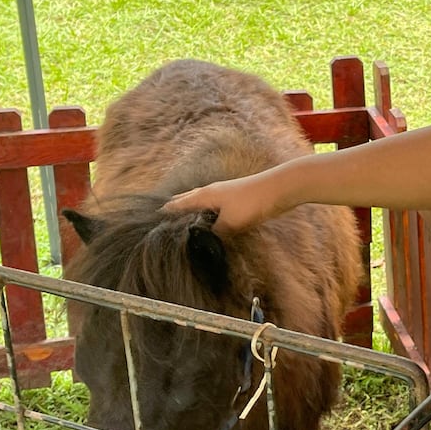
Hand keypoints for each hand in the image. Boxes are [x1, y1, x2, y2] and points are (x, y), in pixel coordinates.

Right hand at [162, 174, 277, 233]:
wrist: (279, 188)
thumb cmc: (252, 201)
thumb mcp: (230, 223)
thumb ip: (215, 233)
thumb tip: (204, 241)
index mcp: (203, 196)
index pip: (177, 205)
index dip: (164, 214)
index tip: (151, 223)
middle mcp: (210, 192)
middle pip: (186, 200)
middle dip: (175, 211)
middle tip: (164, 224)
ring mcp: (223, 195)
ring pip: (201, 203)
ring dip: (191, 212)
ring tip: (184, 225)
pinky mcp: (236, 200)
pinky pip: (214, 208)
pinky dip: (207, 214)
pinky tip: (211, 224)